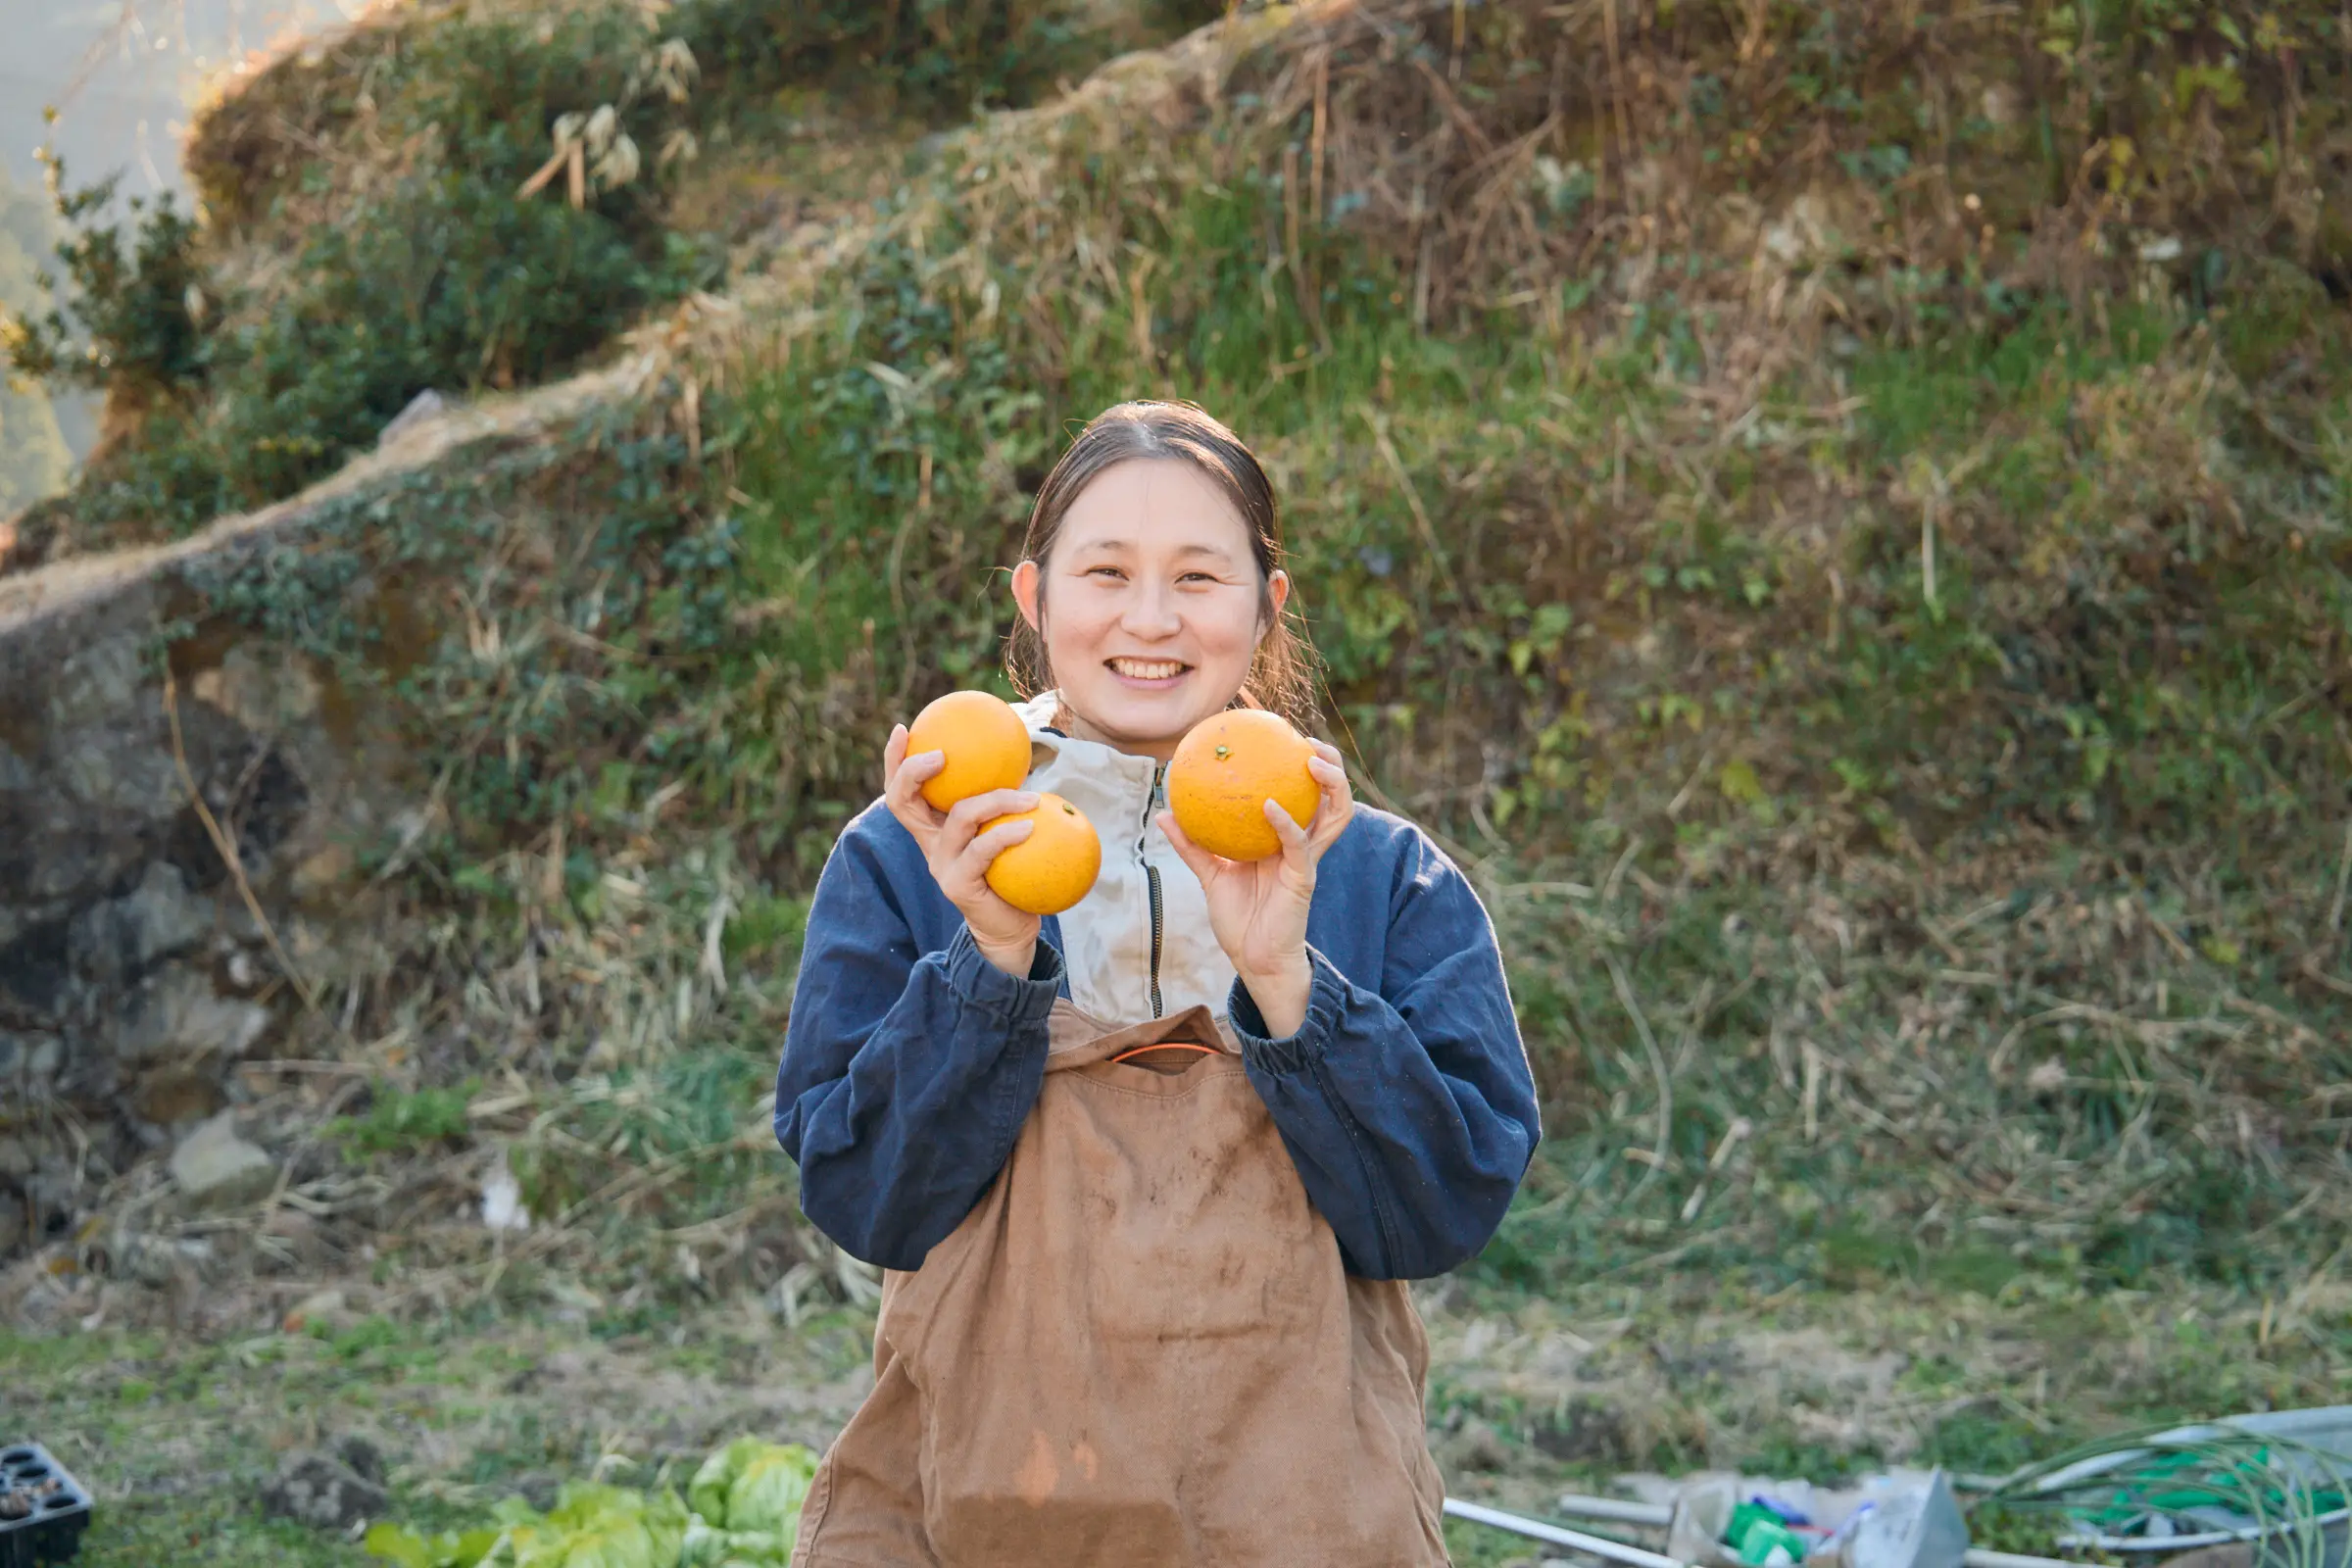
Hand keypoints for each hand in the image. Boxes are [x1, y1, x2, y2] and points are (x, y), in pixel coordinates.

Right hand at [882, 724, 1040, 976]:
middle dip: (913, 772)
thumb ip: (999, 802)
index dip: (895, 760)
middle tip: (941, 754)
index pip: (902, 790)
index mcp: (932, 827)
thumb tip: (1021, 754)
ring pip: (959, 819)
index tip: (904, 728)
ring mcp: (941, 866)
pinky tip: (1032, 825)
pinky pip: (984, 851)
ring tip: (1028, 796)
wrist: (1009, 926)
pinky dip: (1008, 834)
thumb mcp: (1000, 831)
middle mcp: (929, 844)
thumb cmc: (1009, 872)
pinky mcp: (959, 886)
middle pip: (902, 802)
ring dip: (997, 800)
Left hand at [1158, 739, 1353, 1037]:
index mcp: (1288, 839)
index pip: (1305, 794)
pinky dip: (1287, 822)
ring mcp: (1308, 860)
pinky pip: (1299, 844)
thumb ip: (1192, 845)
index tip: (1286, 735)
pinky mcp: (1304, 878)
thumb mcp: (1211, 875)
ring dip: (1331, 784)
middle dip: (1331, 764)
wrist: (1253, 958)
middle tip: (1308, 741)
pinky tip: (1271, 805)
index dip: (1305, 764)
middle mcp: (1304, 844)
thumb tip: (1165, 814)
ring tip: (1311, 760)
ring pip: (1336, 814)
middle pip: (1333, 796)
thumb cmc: (1239, 918)